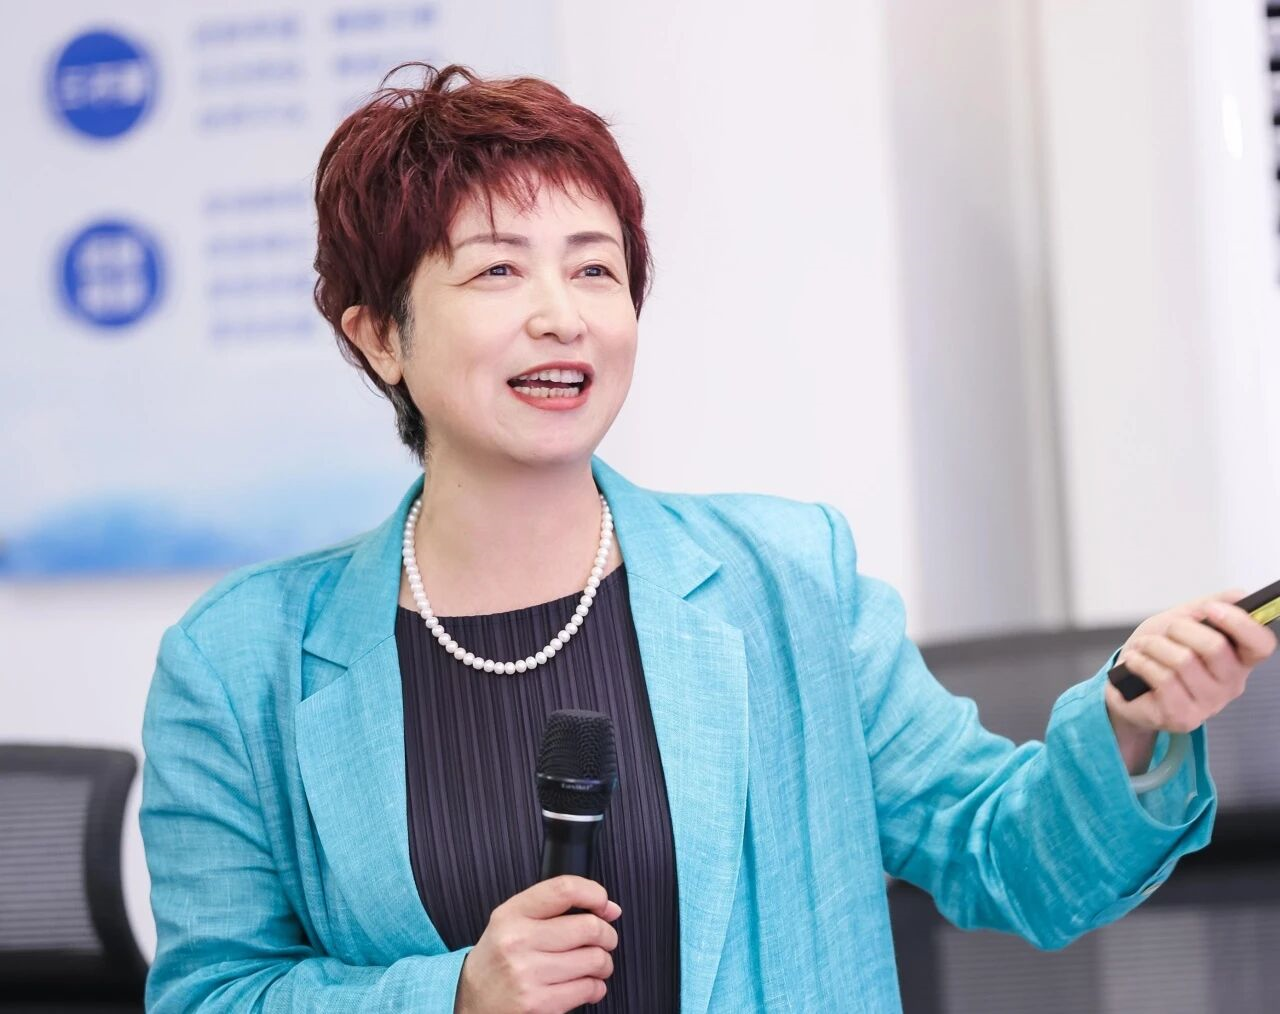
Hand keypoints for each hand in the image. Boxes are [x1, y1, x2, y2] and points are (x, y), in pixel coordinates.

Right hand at [453, 875, 621, 1013]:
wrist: (471, 999)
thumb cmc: (499, 958)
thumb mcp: (512, 920)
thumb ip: (553, 907)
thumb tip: (607, 907)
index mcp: (512, 914)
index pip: (564, 890)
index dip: (595, 894)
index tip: (605, 904)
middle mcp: (518, 941)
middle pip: (589, 927)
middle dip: (607, 934)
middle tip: (604, 940)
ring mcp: (527, 975)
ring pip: (595, 960)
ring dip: (604, 963)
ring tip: (595, 965)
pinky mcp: (538, 1005)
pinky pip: (588, 989)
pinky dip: (596, 987)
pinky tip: (585, 985)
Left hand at [1105, 588, 1277, 767]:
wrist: (1126, 685)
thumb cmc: (1158, 653)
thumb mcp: (1179, 623)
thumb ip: (1206, 608)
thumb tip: (1238, 595)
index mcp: (1238, 659)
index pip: (1261, 644)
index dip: (1240, 623)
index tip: (1211, 609)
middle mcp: (1230, 684)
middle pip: (1215, 647)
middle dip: (1180, 628)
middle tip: (1165, 631)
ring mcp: (1209, 705)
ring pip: (1183, 660)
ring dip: (1154, 645)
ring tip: (1144, 648)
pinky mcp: (1183, 718)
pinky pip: (1163, 679)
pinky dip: (1142, 662)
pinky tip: (1135, 662)